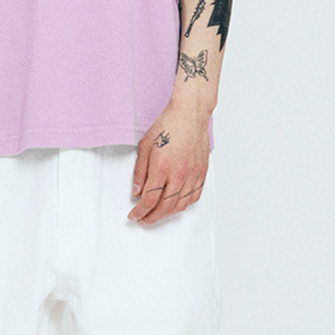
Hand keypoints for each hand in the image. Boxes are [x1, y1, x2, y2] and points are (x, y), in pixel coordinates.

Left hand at [128, 103, 209, 223]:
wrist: (189, 115)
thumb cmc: (168, 126)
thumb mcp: (145, 146)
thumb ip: (140, 172)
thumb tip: (136, 191)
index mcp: (162, 167)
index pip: (149, 199)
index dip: (139, 211)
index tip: (133, 215)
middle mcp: (179, 174)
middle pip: (165, 206)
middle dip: (152, 217)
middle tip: (143, 219)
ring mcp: (192, 174)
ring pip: (180, 204)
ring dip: (167, 214)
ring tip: (157, 215)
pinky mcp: (201, 173)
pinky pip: (194, 196)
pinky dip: (184, 205)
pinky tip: (176, 206)